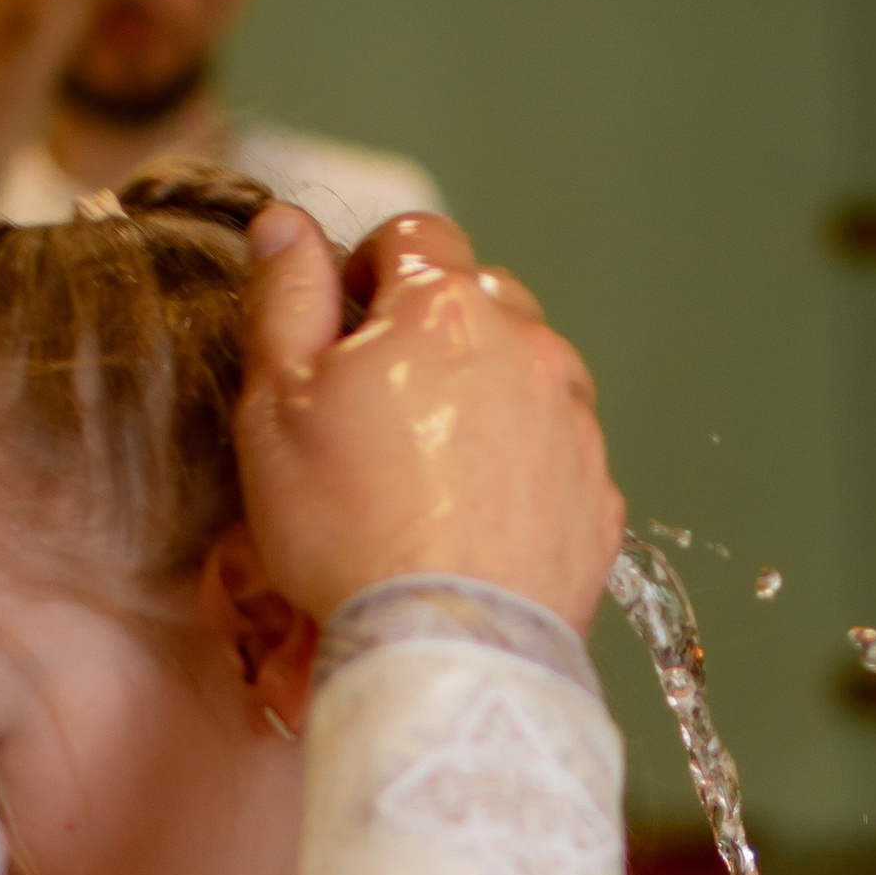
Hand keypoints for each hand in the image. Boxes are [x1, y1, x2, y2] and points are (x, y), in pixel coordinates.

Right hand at [236, 210, 624, 631]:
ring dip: (484, 395)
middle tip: (380, 408)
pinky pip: (556, 451)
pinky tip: (472, 516)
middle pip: (480, 300)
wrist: (441, 649)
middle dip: (432, 332)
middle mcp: (529, 349)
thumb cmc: (347, 530)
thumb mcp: (277, 405)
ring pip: (527, 373)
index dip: (369, 272)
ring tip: (428, 471)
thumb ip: (284, 298)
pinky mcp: (597, 494)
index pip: (415, 235)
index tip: (345, 328)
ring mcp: (574, 422)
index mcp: (446, 308)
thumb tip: (284, 225)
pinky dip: (522, 465)